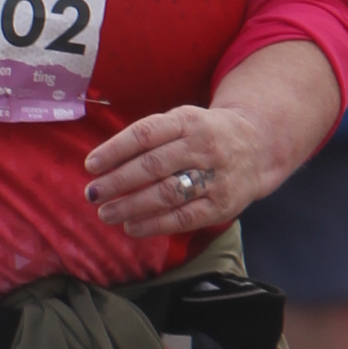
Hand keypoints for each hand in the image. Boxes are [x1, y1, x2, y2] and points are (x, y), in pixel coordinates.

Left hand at [85, 40, 342, 242]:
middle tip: (92, 194)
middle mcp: (203, 147)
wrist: (257, 145)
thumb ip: (148, 137)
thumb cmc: (204, 134)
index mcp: (188, 121)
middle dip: (117, 182)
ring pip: (167, 193)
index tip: (90, 165)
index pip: (145, 134)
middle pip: (153, 166)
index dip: (115, 150)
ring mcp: (215, 177)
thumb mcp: (181, 121)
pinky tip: (131, 227)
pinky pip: (184, 218)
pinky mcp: (222, 205)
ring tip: (106, 213)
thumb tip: (102, 163)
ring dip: (131, 206)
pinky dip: (154, 224)